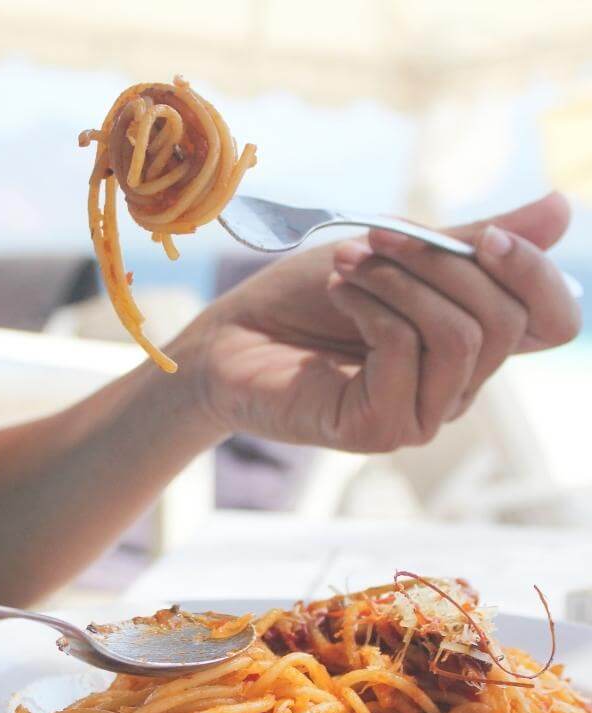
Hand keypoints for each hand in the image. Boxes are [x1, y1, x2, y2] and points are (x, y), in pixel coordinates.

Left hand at [176, 193, 580, 451]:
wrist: (228, 338)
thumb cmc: (303, 300)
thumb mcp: (392, 256)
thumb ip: (467, 242)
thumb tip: (563, 209)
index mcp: (470, 343)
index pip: (553, 320)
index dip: (535, 273)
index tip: (485, 235)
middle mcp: (455, 386)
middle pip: (506, 321)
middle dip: (442, 263)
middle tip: (376, 239)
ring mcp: (420, 414)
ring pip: (461, 337)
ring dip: (400, 282)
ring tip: (347, 267)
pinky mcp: (378, 429)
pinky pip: (406, 352)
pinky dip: (371, 308)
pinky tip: (338, 296)